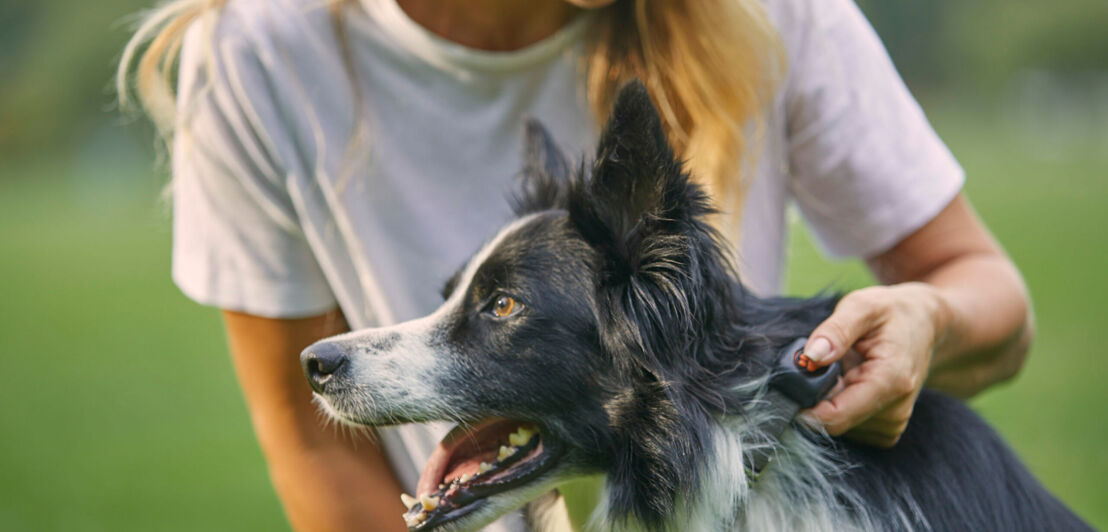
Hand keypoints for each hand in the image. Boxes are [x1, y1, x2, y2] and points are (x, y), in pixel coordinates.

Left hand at [800, 283, 949, 446]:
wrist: (925, 324)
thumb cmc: (892, 312)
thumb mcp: (862, 305)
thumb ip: (836, 330)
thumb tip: (810, 357)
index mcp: (890, 382)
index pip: (836, 417)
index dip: (803, 409)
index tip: (785, 388)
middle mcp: (895, 411)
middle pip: (833, 423)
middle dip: (814, 399)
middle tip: (816, 366)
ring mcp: (892, 424)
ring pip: (838, 427)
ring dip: (827, 402)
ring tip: (839, 370)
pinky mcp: (887, 429)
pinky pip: (848, 427)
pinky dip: (838, 407)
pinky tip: (846, 383)